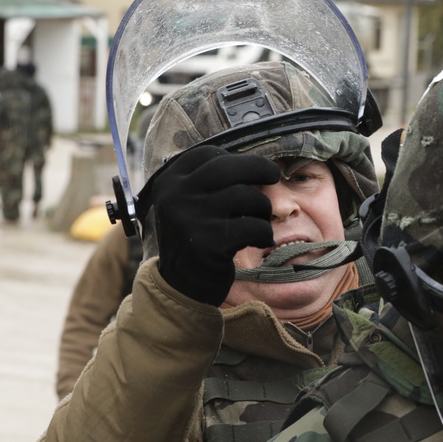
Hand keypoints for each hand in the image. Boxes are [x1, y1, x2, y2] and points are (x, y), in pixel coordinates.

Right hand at [137, 145, 279, 304]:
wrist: (181, 286)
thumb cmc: (195, 239)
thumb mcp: (189, 204)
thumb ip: (209, 182)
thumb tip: (253, 160)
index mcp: (169, 182)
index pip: (208, 155)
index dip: (235, 158)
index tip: (249, 169)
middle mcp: (176, 196)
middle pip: (229, 167)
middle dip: (259, 168)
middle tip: (273, 175)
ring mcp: (191, 218)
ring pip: (247, 196)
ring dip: (262, 209)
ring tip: (258, 221)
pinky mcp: (210, 243)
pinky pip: (254, 226)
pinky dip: (263, 233)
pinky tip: (260, 240)